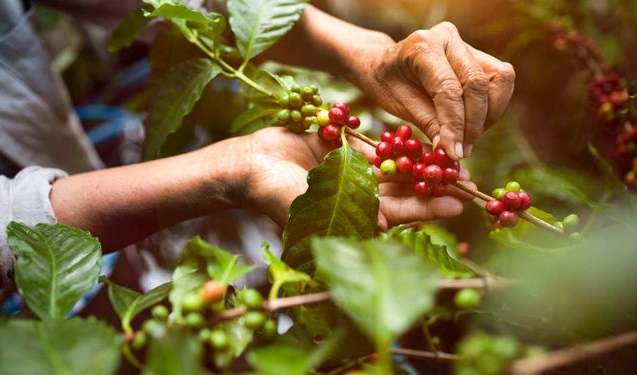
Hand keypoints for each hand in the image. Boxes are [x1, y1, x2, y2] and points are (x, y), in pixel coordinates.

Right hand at [240, 127, 474, 229]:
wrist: (249, 164)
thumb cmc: (271, 193)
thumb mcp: (309, 207)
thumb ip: (345, 214)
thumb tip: (385, 226)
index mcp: (353, 217)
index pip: (398, 214)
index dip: (428, 209)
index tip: (458, 203)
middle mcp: (357, 197)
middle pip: (403, 191)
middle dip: (433, 186)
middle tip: (467, 180)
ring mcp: (351, 173)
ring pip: (394, 168)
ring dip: (421, 164)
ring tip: (451, 157)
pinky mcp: (344, 151)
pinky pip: (376, 147)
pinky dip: (397, 144)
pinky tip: (421, 139)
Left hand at [350, 22, 514, 159]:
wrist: (384, 65)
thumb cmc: (387, 84)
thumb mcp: (398, 104)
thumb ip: (428, 123)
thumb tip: (452, 151)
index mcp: (423, 46)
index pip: (448, 89)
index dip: (455, 125)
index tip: (454, 153)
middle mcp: (448, 38)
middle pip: (477, 83)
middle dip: (473, 124)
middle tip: (461, 151)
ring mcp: (467, 44)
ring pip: (499, 80)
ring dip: (488, 116)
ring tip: (467, 139)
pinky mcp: (480, 55)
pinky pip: (500, 81)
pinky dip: (492, 108)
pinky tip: (473, 125)